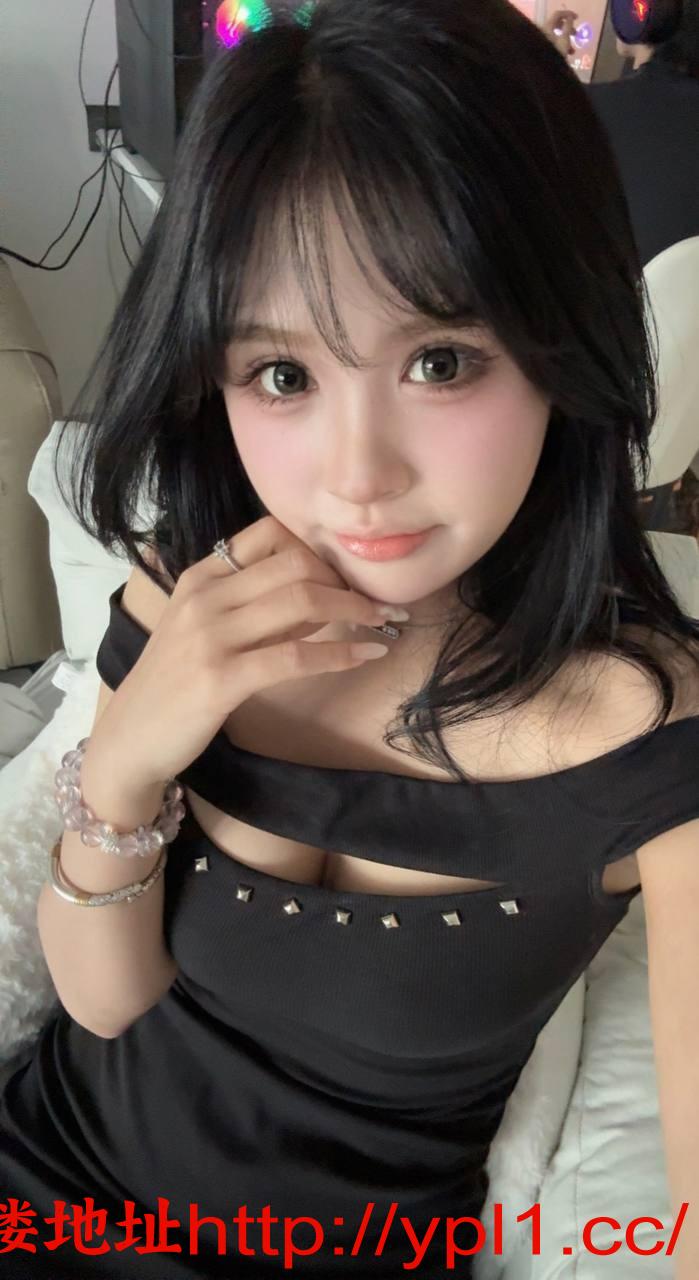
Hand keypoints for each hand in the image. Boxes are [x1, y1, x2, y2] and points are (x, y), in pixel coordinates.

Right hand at [89, 516, 397, 789]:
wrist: (131, 738)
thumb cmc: (175, 682)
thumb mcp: (207, 630)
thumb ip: (257, 608)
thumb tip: (325, 595)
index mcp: (201, 577)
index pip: (270, 533)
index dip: (320, 549)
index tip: (348, 575)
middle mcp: (205, 597)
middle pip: (295, 563)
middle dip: (348, 581)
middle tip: (379, 603)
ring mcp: (210, 636)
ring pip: (301, 601)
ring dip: (356, 610)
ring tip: (385, 623)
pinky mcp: (221, 678)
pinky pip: (295, 656)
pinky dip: (341, 653)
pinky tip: (367, 655)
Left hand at [542, 9, 578, 57]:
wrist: (544, 74)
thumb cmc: (555, 55)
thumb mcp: (564, 40)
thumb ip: (568, 27)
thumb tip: (570, 18)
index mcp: (546, 28)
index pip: (558, 15)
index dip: (568, 14)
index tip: (577, 18)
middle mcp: (542, 33)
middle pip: (557, 25)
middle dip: (568, 29)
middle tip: (575, 34)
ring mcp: (541, 42)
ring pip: (555, 36)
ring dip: (566, 41)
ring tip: (572, 51)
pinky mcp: (542, 51)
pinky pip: (552, 45)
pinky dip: (560, 47)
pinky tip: (567, 56)